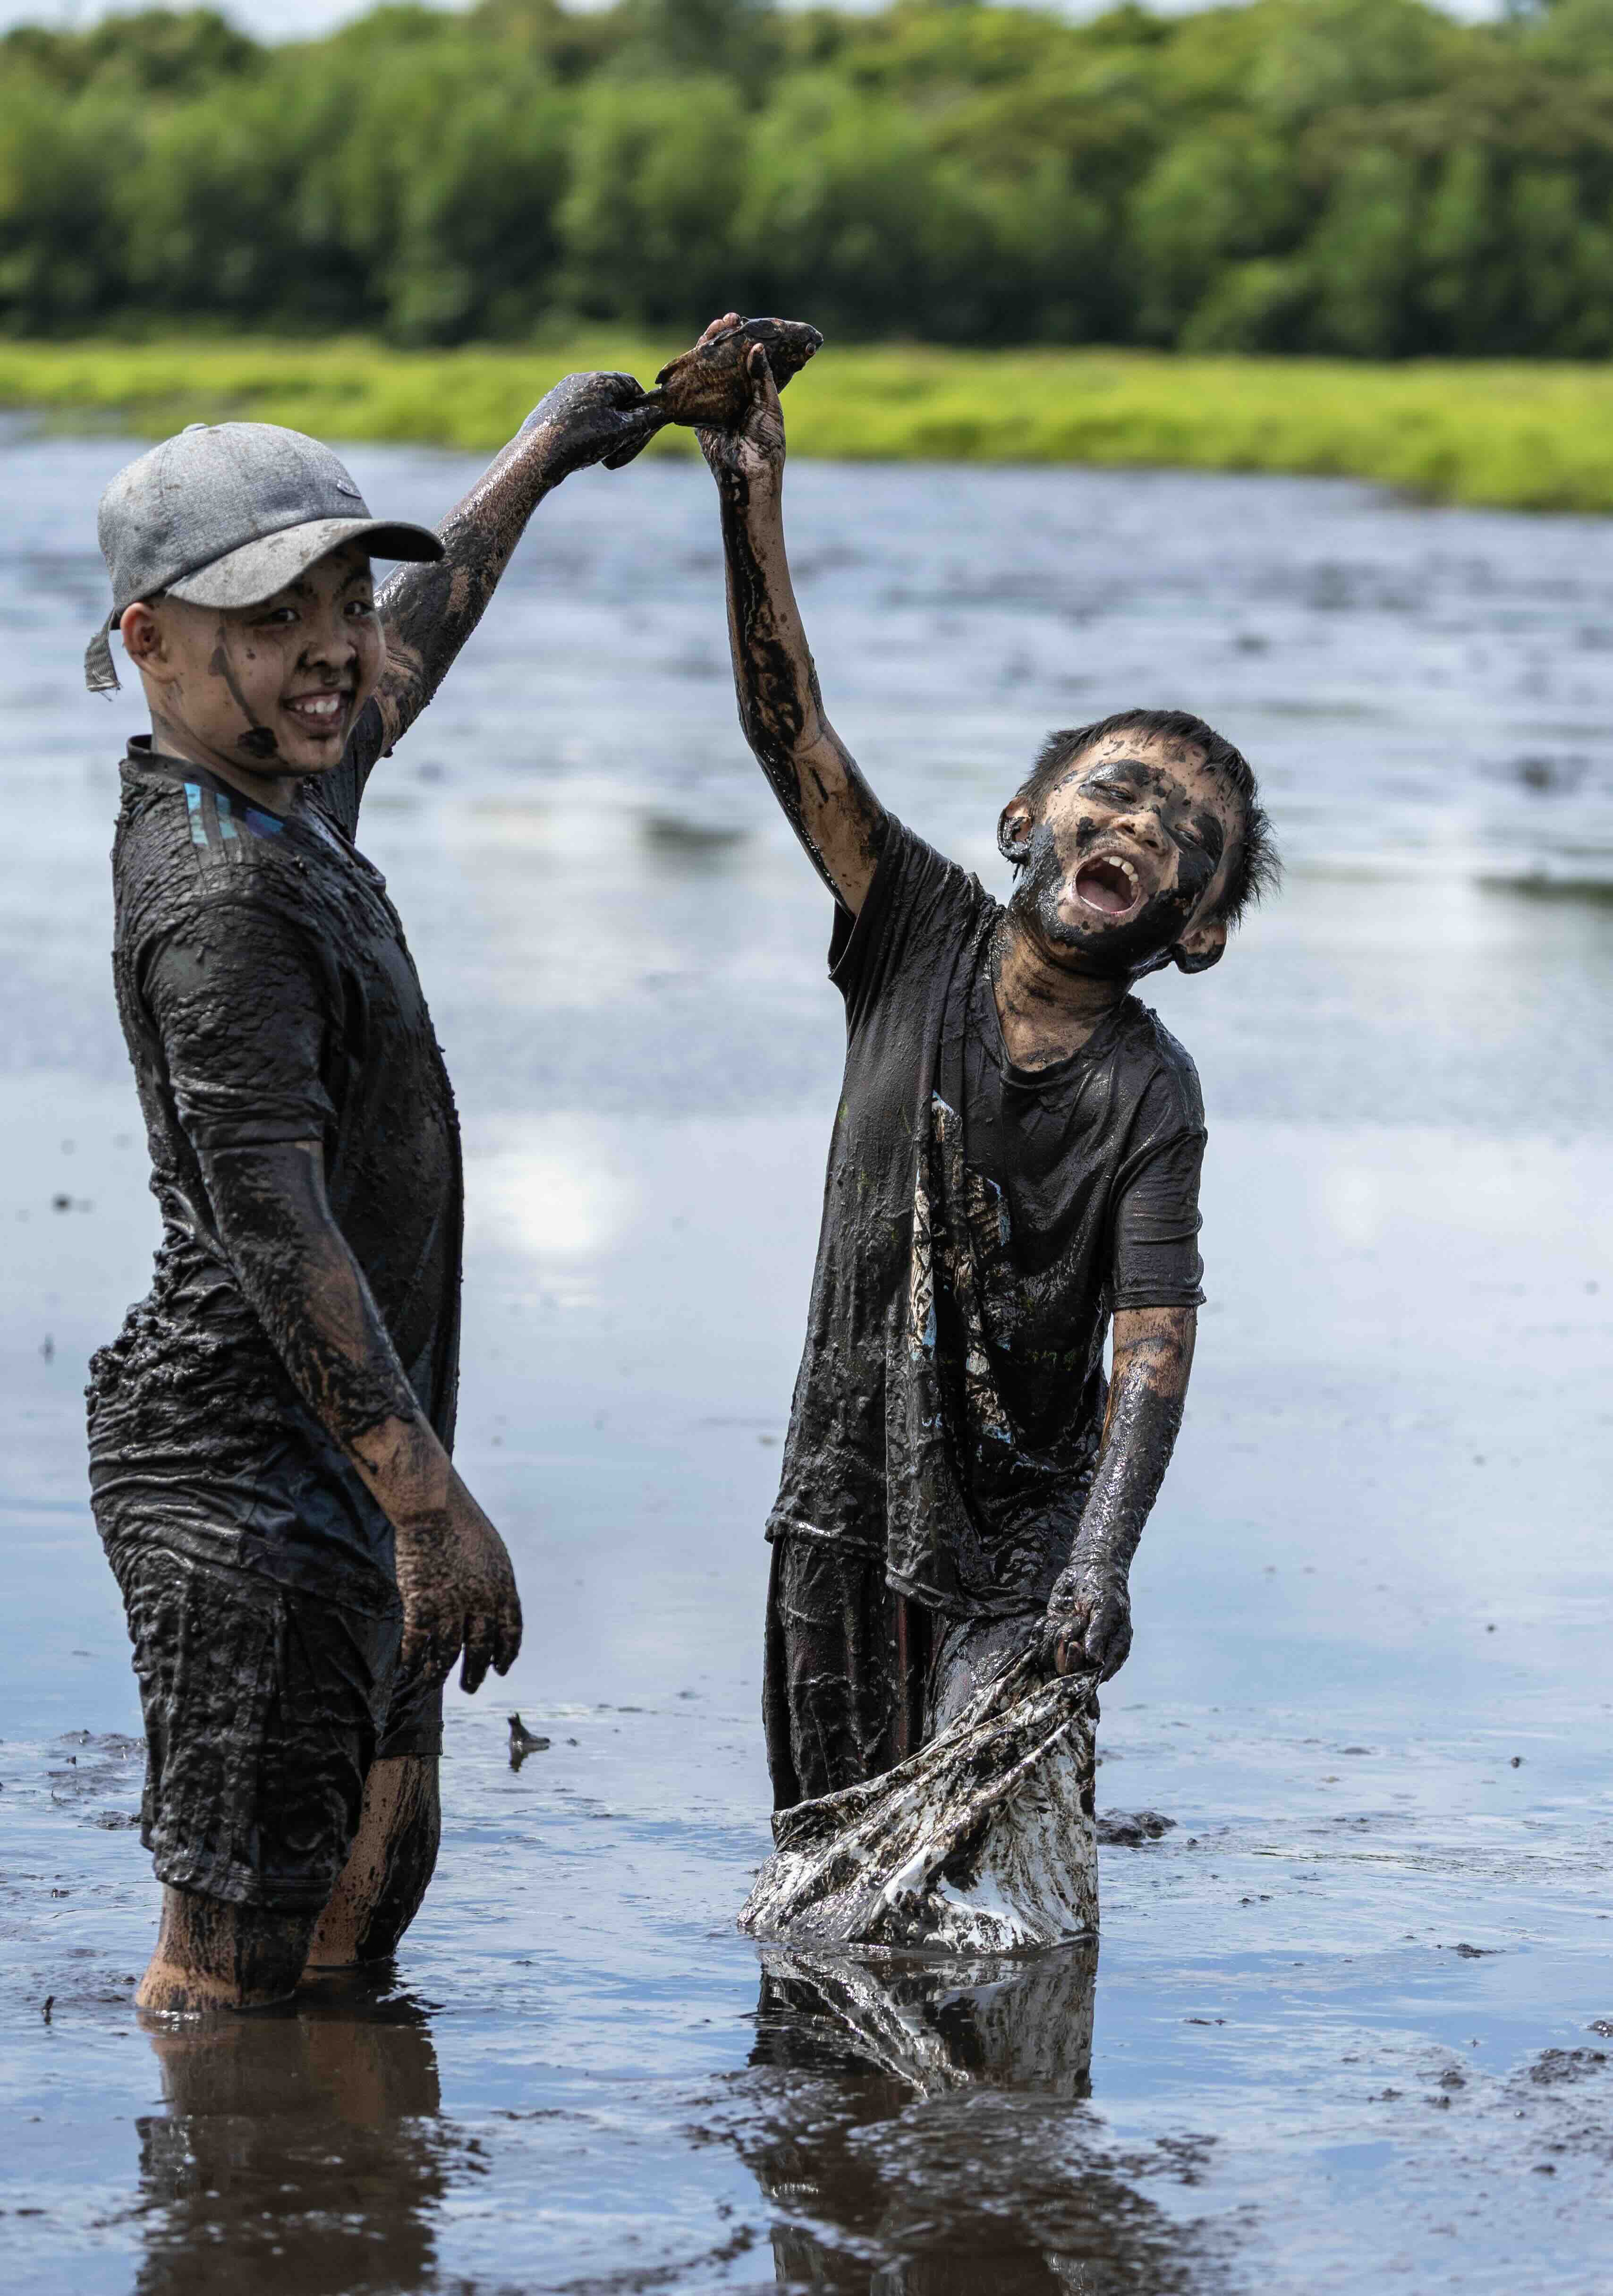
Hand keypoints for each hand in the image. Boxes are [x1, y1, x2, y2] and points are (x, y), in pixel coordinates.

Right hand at [394, 1479, 522, 1694]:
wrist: (434, 1508)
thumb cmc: (462, 1521)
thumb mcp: (491, 1551)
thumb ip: (493, 1580)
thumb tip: (491, 1603)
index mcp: (503, 1587)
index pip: (511, 1631)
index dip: (506, 1653)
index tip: (500, 1668)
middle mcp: (482, 1602)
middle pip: (482, 1647)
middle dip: (477, 1671)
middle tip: (472, 1686)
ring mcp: (452, 1606)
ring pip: (449, 1653)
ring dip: (442, 1672)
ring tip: (435, 1682)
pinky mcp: (422, 1606)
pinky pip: (418, 1643)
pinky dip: (413, 1660)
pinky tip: (408, 1668)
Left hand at [520, 370, 657, 481]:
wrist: (538, 454)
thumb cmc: (583, 440)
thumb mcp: (621, 431)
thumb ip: (644, 419)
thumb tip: (660, 411)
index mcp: (600, 380)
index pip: (630, 385)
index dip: (640, 406)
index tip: (642, 426)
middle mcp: (579, 380)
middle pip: (611, 396)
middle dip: (621, 418)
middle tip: (622, 442)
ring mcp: (561, 392)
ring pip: (592, 406)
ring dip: (602, 424)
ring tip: (601, 447)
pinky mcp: (548, 407)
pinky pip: (575, 414)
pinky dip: (583, 428)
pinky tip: (580, 447)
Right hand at [695, 318, 786, 492]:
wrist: (747, 474)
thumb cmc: (766, 444)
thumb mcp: (768, 406)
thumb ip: (761, 378)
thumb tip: (756, 347)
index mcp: (754, 392)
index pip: (747, 360)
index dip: (744, 340)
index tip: (744, 323)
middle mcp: (733, 394)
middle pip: (724, 360)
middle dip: (724, 339)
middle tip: (726, 320)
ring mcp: (714, 402)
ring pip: (707, 369)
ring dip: (707, 348)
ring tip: (713, 327)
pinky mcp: (697, 413)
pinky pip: (692, 388)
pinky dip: (690, 371)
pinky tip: (693, 352)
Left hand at [1043, 1552, 1131, 1682]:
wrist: (1087, 1567)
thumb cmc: (1103, 1588)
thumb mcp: (1105, 1608)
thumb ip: (1099, 1634)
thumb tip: (1095, 1661)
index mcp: (1112, 1653)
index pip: (1094, 1675)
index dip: (1080, 1665)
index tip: (1076, 1644)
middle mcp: (1091, 1655)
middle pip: (1071, 1672)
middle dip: (1067, 1648)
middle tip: (1075, 1622)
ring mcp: (1072, 1647)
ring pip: (1053, 1659)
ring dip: (1057, 1637)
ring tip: (1070, 1616)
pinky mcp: (1055, 1637)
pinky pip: (1042, 1645)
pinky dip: (1045, 1631)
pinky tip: (1055, 1617)